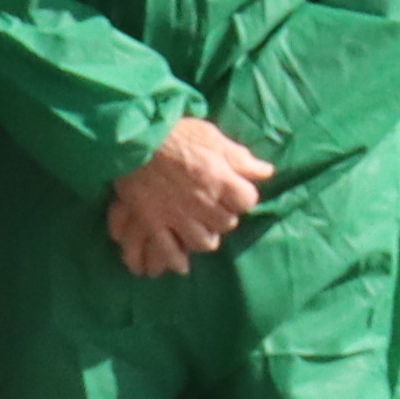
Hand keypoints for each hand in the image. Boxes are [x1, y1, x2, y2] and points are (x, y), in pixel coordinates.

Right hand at [106, 116, 270, 278]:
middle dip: (224, 216)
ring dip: (205, 236)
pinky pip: (169, 250)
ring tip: (199, 228)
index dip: (243, 196)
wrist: (133, 137)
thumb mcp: (212, 136)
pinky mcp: (154, 221)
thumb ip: (240, 157)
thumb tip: (266, 172)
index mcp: (220, 178)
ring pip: (204, 242)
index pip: (248, 200)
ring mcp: (177, 215)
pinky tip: (181, 265)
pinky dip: (176, 260)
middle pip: (227, 223)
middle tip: (215, 208)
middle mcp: (203, 201)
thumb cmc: (175, 133)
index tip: (235, 192)